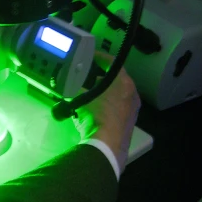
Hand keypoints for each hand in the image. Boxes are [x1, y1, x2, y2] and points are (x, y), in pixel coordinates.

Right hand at [73, 52, 140, 173]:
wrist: (107, 145)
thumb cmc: (96, 115)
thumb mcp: (80, 98)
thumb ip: (74, 88)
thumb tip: (68, 86)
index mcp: (123, 82)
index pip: (112, 62)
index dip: (100, 57)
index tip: (90, 56)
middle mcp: (132, 93)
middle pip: (116, 78)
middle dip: (101, 76)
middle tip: (87, 75)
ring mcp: (133, 109)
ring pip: (117, 93)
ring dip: (104, 91)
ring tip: (89, 93)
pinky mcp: (130, 123)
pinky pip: (118, 107)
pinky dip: (107, 104)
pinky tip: (95, 110)